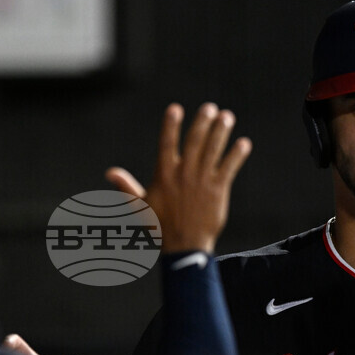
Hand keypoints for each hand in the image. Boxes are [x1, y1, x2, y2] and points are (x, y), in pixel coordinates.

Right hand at [105, 103, 251, 253]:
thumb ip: (127, 186)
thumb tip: (109, 172)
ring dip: (221, 132)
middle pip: (194, 142)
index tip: (175, 108)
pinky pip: (229, 168)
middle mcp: (183, 174)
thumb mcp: (140, 205)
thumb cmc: (160, 227)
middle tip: (211, 108)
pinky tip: (244, 143)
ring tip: (227, 116)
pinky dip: (236, 155)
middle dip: (203, 123)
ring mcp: (202, 181)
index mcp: (164, 175)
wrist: (185, 246)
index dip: (171, 126)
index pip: (166, 144)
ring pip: (212, 150)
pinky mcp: (218, 190)